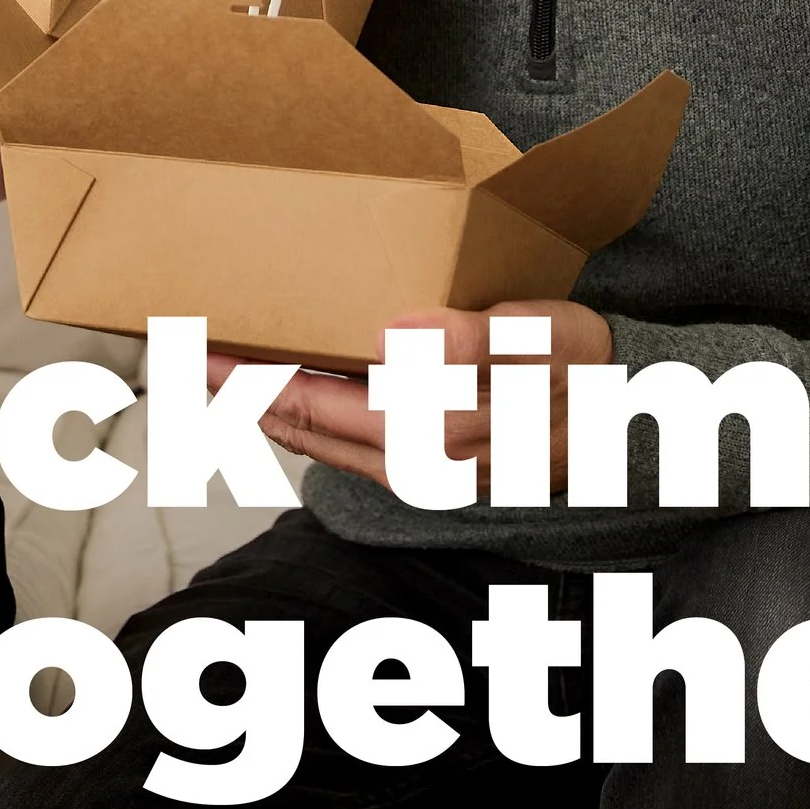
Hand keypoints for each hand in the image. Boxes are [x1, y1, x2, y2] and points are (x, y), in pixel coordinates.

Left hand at [214, 301, 614, 494]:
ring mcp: (416, 474)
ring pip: (315, 442)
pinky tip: (281, 397)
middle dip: (234, 393)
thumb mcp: (544, 339)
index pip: (311, 402)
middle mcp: (412, 462)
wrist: (633, 425)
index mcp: (430, 428)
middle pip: (298, 427)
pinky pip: (343, 449)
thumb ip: (477, 339)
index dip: (247, 377)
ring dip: (260, 410)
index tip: (192, 348)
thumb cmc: (584, 371)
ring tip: (214, 372)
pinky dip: (300, 421)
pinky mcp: (425, 473)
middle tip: (176, 353)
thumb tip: (400, 335)